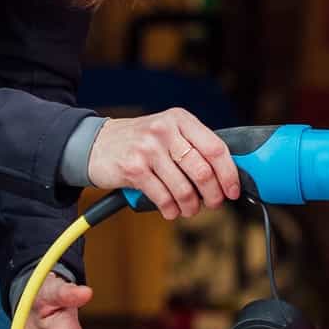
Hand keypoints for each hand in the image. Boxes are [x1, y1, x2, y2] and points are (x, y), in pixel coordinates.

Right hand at [86, 107, 241, 218]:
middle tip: (212, 203)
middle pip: (203, 171)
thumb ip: (194, 146)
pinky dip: (171, 210)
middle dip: (213, 195)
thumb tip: (226, 174)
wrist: (96, 144)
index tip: (233, 190)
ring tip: (189, 209)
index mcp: (180, 119)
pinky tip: (171, 209)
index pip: (215, 148)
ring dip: (191, 206)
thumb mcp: (168, 132)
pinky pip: (163, 198)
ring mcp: (148, 149)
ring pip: (184, 189)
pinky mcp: (133, 168)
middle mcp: (165, 130)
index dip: (229, 174)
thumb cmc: (140, 142)